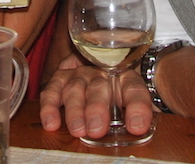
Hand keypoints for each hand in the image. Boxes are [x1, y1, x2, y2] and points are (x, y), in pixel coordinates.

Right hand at [39, 55, 153, 138]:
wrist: (100, 64)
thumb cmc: (118, 91)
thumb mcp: (133, 99)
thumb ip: (140, 111)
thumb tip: (144, 129)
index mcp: (126, 77)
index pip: (134, 89)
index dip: (137, 107)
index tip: (137, 126)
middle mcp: (101, 72)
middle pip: (99, 87)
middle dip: (97, 108)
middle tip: (96, 129)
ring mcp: (79, 73)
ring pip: (75, 88)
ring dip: (75, 110)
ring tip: (77, 130)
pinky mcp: (59, 77)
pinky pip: (52, 90)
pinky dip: (49, 106)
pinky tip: (51, 123)